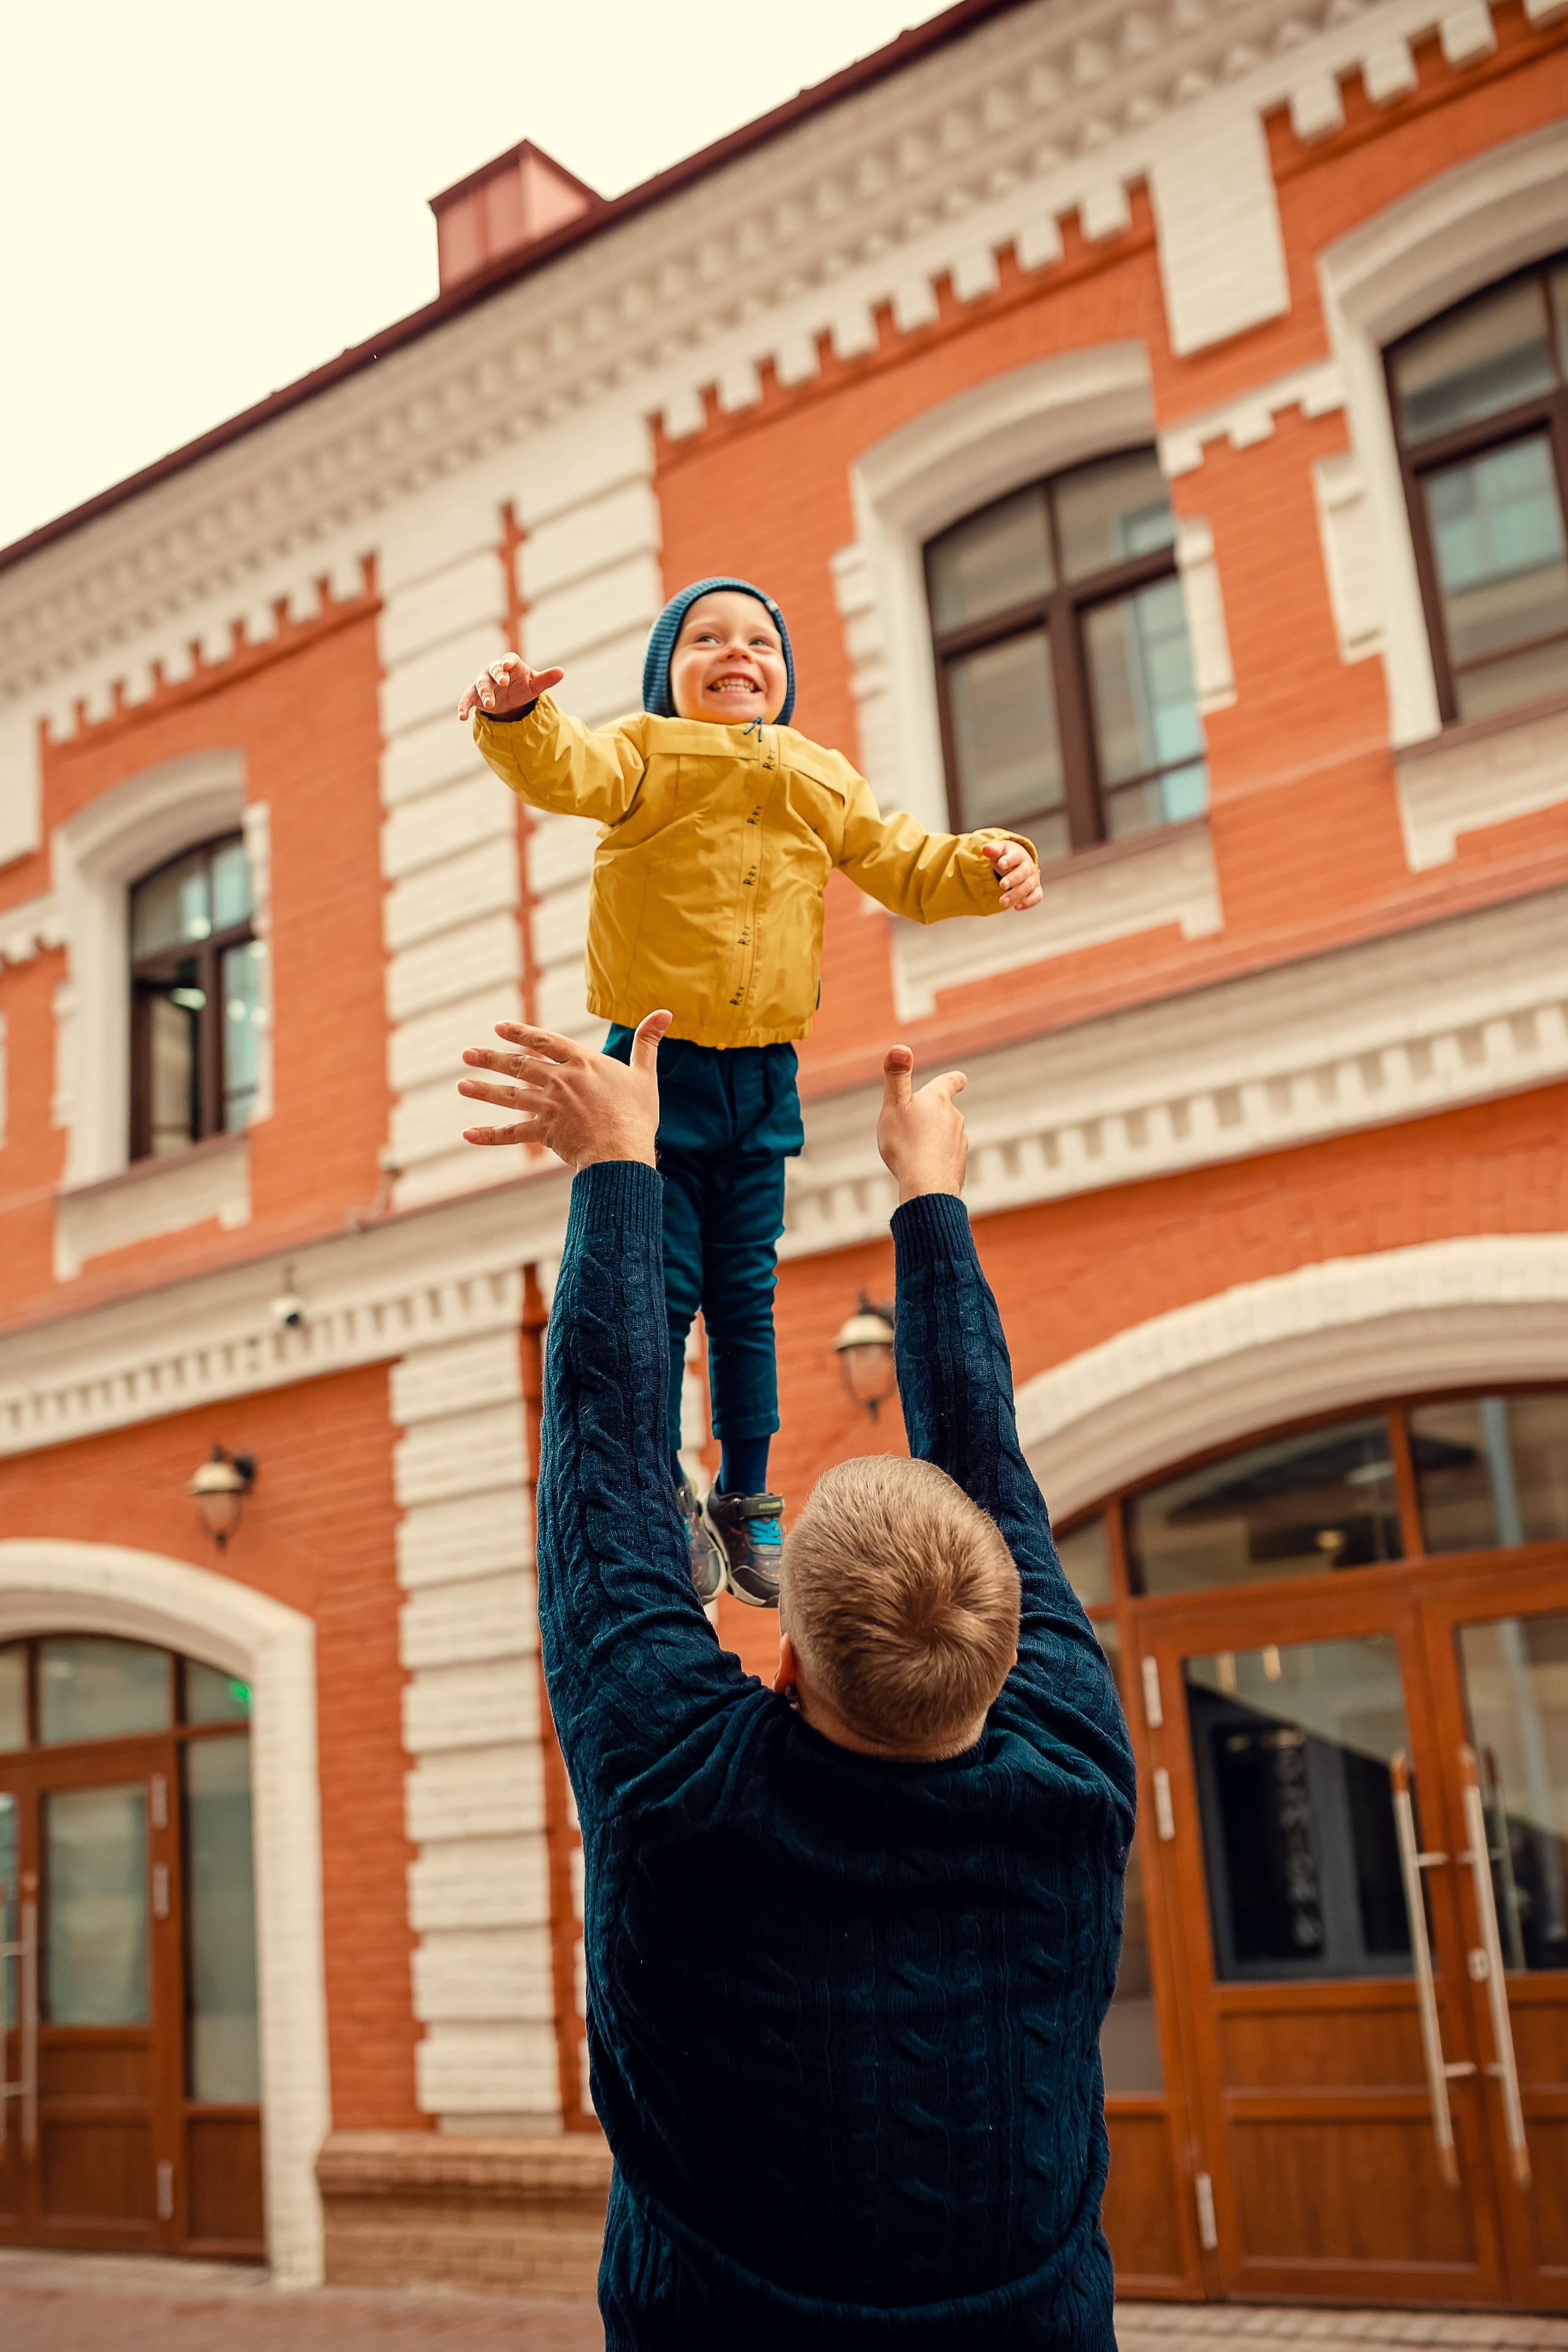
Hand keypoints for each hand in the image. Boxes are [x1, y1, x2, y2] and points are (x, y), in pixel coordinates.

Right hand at [457, 652, 565, 722]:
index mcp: (510, 664)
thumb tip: (561, 672)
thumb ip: (546, 679)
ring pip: (481, 685)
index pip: (509, 660)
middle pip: (494, 671)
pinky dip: (463, 706)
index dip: (508, 662)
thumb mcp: (535, 684)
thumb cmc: (523, 685)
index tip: (508, 664)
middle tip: (503, 682)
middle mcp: (494, 671)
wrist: (510, 695)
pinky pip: (467, 699)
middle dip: (498, 676)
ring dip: (485, 694)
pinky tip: (461, 717)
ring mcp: (484, 682)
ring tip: (490, 705)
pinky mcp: (475, 695)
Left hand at [457, 1010, 669, 1170]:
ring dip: (484, 1090)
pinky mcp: (546, 1133)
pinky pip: (513, 1134)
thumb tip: (665, 1012)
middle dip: (491, 1058)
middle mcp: (561, 1080)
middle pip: (520, 1065)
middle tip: (467, 1054)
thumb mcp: (644, 1074)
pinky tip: (467, 1134)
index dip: (520, 1033)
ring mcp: (551, 1106)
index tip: (498, 1027)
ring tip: (461, 1084)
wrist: (624, 1152)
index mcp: (582, 1062)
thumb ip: (648, 1042)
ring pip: (511, 1096)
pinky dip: (489, 1135)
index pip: (544, 1041)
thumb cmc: (637, 1114)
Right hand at [877, 1045, 967, 1203]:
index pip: (949, 1082)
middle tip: (912, 1122)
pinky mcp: (959, 1165)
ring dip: (933, 1138)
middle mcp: (954, 1118)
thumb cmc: (906, 1143)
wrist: (926, 1185)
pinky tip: (923, 1168)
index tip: (961, 1078)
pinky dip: (936, 1158)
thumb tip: (900, 1047)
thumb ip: (897, 1076)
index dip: (953, 1079)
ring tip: (914, 1148)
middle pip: (944, 1111)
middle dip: (932, 1114)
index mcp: (938, 1100)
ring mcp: (959, 1142)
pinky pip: (946, 1157)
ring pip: (945, 1135)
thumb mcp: (893, 1105)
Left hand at [981, 839, 1041, 911]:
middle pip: (1023, 873)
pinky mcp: (1036, 890)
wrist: (1018, 862)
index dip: (1009, 860)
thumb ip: (993, 850)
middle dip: (1013, 879)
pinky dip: (1028, 902)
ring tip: (1002, 901)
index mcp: (1019, 855)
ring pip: (1027, 886)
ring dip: (1016, 894)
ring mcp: (1033, 879)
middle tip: (1001, 885)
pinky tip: (1016, 907)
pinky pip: (1036, 897)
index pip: (1016, 856)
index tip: (1002, 863)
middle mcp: (1028, 867)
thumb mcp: (999, 851)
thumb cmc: (1006, 857)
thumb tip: (985, 848)